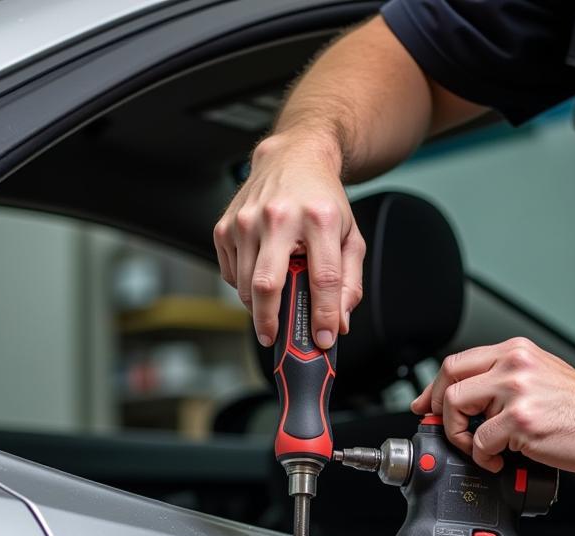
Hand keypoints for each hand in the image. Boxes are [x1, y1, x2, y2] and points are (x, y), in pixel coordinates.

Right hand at [213, 130, 365, 349]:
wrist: (293, 157)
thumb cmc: (322, 201)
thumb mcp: (350, 237)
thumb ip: (349, 282)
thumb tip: (338, 323)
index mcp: (318, 219)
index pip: (322, 278)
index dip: (323, 315)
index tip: (323, 338)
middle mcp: (278, 217)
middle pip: (269, 286)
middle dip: (271, 322)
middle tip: (275, 340)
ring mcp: (246, 221)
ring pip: (246, 286)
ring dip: (258, 308)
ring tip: (272, 309)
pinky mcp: (225, 226)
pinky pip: (232, 274)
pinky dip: (245, 286)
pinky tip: (260, 275)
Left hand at [410, 337, 574, 473]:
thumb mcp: (542, 376)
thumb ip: (506, 380)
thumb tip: (472, 402)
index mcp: (515, 353)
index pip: (457, 362)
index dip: (434, 387)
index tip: (427, 404)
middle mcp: (513, 365)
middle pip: (449, 380)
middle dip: (440, 410)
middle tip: (450, 429)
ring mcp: (516, 391)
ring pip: (457, 408)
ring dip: (460, 435)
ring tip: (480, 448)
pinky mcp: (520, 420)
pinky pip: (479, 441)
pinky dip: (483, 457)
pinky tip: (501, 460)